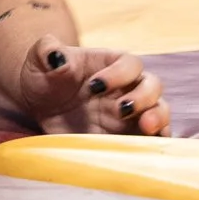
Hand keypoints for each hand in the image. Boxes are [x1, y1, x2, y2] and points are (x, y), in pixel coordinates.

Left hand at [7, 37, 170, 136]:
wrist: (40, 110)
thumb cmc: (44, 78)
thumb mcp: (38, 61)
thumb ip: (46, 51)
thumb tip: (57, 57)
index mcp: (109, 64)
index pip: (129, 63)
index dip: (118, 73)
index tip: (94, 86)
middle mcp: (127, 87)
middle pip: (152, 86)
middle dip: (143, 97)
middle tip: (122, 110)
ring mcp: (131, 114)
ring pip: (160, 111)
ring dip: (158, 118)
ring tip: (146, 128)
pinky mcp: (128, 138)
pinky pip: (151, 140)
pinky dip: (156, 143)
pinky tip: (150, 148)